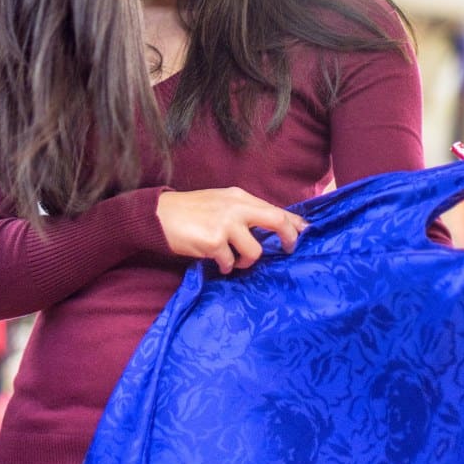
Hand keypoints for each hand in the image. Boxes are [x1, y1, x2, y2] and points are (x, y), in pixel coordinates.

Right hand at [156, 187, 306, 274]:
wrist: (158, 215)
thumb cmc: (189, 211)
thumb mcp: (220, 203)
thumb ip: (243, 212)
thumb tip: (270, 228)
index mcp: (239, 196)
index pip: (275, 208)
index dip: (294, 222)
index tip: (304, 233)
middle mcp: (236, 206)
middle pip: (276, 220)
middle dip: (288, 238)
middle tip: (289, 250)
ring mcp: (225, 223)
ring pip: (255, 251)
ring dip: (246, 262)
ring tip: (233, 261)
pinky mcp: (213, 241)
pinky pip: (230, 262)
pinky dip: (225, 266)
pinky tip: (216, 261)